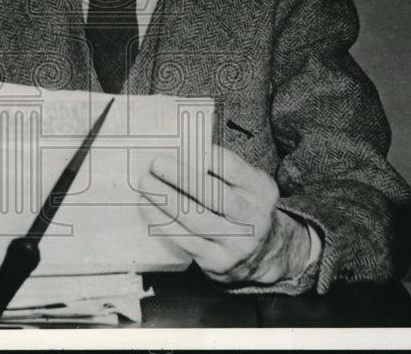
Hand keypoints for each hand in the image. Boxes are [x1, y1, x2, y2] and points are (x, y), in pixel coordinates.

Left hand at [139, 145, 311, 284]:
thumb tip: (182, 150)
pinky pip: (186, 241)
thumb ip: (224, 170)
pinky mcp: (218, 262)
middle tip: (156, 164)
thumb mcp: (248, 186)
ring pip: (196, 220)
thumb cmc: (244, 209)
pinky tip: (150, 208)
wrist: (263, 256)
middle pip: (214, 195)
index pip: (233, 170)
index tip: (183, 147)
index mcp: (261, 191)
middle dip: (182, 177)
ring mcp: (236, 243)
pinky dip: (164, 223)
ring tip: (147, 184)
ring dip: (167, 200)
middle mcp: (253, 218)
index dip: (207, 158)